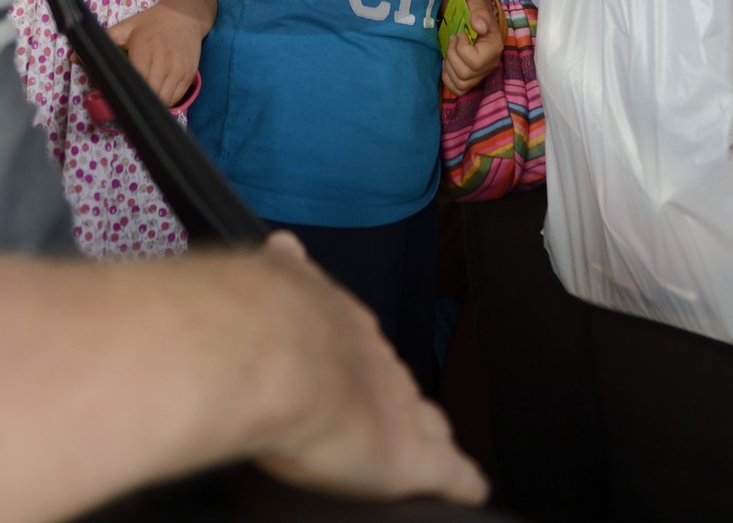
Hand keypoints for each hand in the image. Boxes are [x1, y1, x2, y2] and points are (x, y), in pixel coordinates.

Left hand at [106, 0, 202, 107]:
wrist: (186, 15)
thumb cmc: (152, 22)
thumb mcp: (127, 26)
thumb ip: (104, 41)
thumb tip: (72, 57)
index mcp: (145, 48)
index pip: (134, 81)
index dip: (124, 93)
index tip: (115, 98)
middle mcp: (164, 61)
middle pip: (149, 94)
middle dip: (137, 102)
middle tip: (127, 102)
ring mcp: (179, 69)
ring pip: (164, 100)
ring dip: (151, 104)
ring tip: (142, 100)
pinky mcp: (189, 75)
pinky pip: (176, 98)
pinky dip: (165, 102)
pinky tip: (156, 95)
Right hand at [253, 241, 488, 504]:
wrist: (272, 353)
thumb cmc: (259, 319)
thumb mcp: (272, 279)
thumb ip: (283, 267)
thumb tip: (284, 244)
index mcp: (344, 322)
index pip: (362, 341)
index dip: (360, 357)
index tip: (357, 364)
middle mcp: (377, 360)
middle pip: (398, 381)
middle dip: (395, 395)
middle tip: (389, 412)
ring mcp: (398, 407)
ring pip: (428, 420)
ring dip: (428, 430)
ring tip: (434, 441)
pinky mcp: (410, 457)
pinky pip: (450, 472)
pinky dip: (461, 481)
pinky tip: (472, 488)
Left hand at [442, 0, 503, 94]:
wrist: (466, 6)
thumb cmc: (469, 3)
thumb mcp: (473, 0)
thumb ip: (478, 12)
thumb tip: (479, 27)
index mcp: (495, 46)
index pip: (476, 62)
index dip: (461, 50)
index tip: (459, 34)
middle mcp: (491, 62)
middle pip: (466, 74)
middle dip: (452, 56)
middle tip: (451, 39)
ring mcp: (481, 72)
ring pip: (462, 83)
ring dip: (449, 67)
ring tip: (449, 50)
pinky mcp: (472, 78)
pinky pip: (458, 89)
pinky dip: (448, 78)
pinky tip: (447, 62)